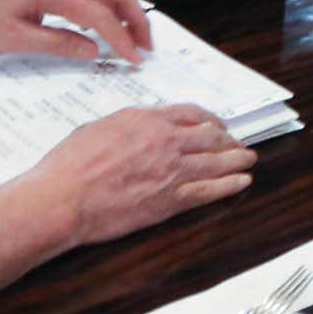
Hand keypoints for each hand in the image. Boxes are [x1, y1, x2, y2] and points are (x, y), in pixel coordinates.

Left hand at [0, 0, 156, 63]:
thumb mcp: (15, 38)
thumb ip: (58, 44)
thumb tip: (92, 51)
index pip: (102, 16)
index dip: (122, 39)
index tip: (134, 59)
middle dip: (136, 19)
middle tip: (145, 47)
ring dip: (125, 10)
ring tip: (132, 37)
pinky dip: (108, 4)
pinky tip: (107, 23)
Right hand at [24, 104, 258, 247]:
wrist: (63, 198)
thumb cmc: (70, 165)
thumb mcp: (100, 128)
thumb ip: (129, 124)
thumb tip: (143, 126)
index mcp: (146, 119)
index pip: (190, 114)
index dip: (209, 119)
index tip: (216, 124)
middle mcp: (165, 141)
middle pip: (210, 136)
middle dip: (228, 140)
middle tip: (238, 143)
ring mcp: (171, 170)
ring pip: (217, 162)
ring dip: (237, 160)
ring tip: (249, 159)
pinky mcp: (170, 200)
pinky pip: (209, 190)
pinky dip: (229, 186)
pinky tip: (241, 182)